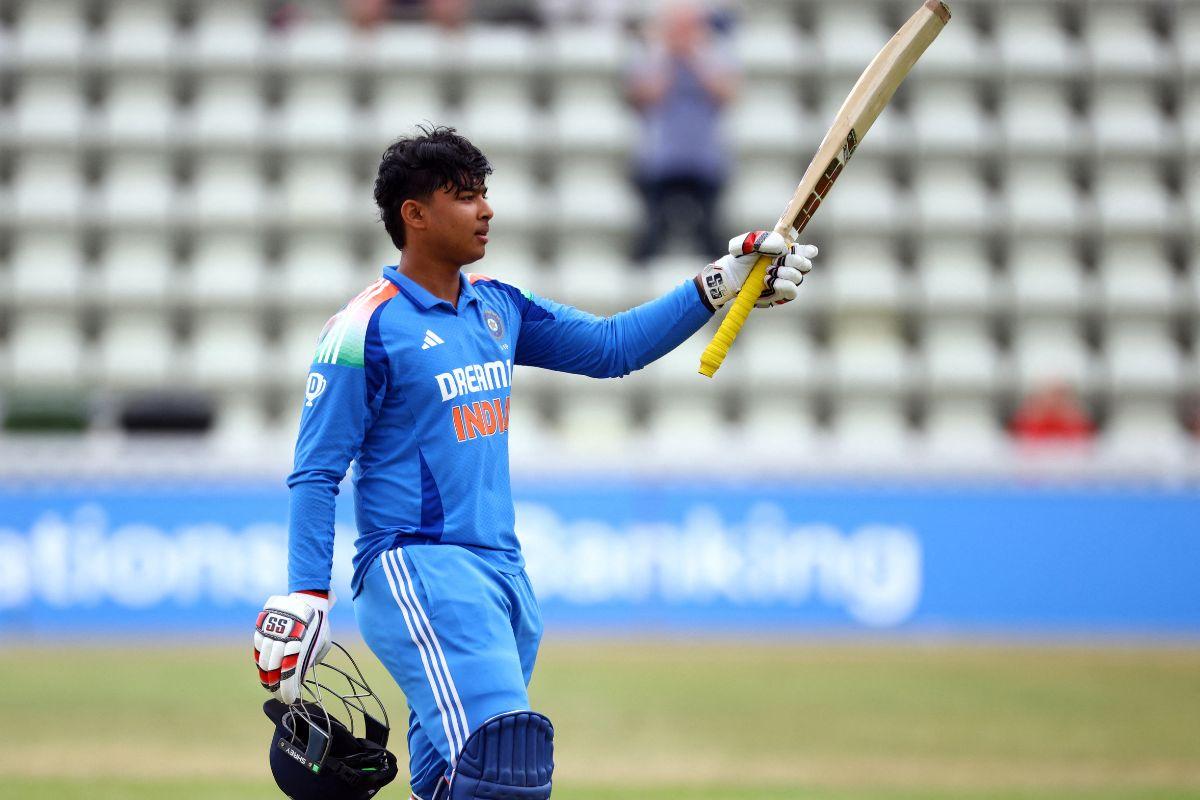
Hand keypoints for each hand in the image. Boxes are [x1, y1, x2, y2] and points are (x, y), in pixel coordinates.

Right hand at [253, 592, 332, 704]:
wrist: (308, 598)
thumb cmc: (319, 624)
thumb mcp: (322, 643)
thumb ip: (312, 659)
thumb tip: (301, 675)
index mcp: (300, 648)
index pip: (290, 676)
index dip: (287, 691)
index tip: (289, 699)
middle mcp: (283, 643)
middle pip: (274, 672)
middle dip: (276, 687)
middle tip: (279, 696)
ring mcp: (271, 635)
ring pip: (263, 662)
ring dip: (267, 676)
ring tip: (270, 685)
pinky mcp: (262, 629)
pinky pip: (258, 649)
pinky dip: (261, 660)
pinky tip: (265, 668)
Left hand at [695, 231, 816, 309]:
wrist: (730, 276)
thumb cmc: (740, 258)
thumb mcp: (747, 244)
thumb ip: (764, 240)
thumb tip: (783, 247)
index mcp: (785, 252)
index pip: (805, 251)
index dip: (809, 251)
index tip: (808, 251)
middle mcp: (788, 267)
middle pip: (805, 265)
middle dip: (794, 261)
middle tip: (778, 261)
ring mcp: (786, 282)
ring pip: (798, 277)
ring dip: (784, 273)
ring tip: (767, 272)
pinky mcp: (781, 295)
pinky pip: (792, 291)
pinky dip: (783, 285)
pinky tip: (770, 281)